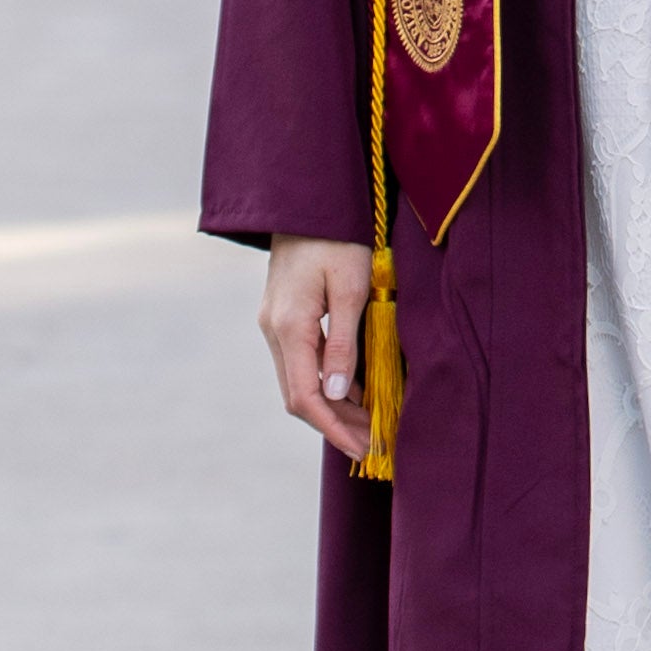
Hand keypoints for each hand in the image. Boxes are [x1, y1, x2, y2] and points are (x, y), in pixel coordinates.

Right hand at [263, 234, 376, 463]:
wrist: (307, 200)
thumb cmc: (337, 237)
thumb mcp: (351, 288)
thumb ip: (343, 343)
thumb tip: (337, 394)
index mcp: (289, 326)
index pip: (304, 397)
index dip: (334, 429)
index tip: (365, 449)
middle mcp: (274, 331)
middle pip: (299, 396)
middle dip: (337, 425)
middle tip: (377, 444)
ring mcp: (275, 325)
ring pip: (300, 382)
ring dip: (334, 406)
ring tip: (373, 424)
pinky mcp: (283, 318)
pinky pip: (303, 362)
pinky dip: (328, 383)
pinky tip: (358, 392)